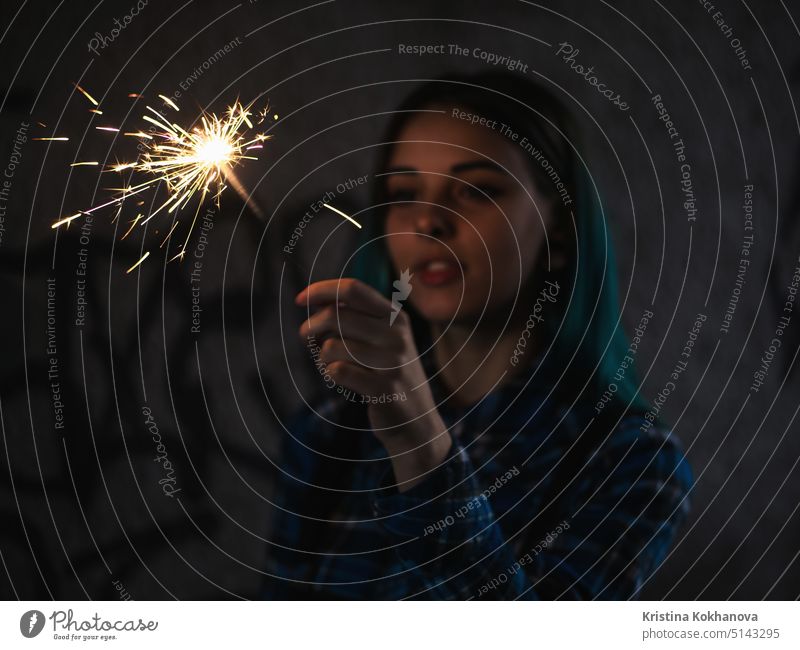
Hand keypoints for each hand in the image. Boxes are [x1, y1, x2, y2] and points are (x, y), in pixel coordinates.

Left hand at [296, 278, 451, 490]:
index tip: (300, 299)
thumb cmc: (388, 373)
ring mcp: (393, 362)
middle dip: (311, 325)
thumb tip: (315, 300)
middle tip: (305, 336)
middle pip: (336, 316)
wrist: (416, 419)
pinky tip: (338, 377)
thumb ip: (355, 317)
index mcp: (395, 316)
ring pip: (332, 345)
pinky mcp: (384, 388)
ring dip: (323, 355)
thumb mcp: (383, 338)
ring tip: (331, 363)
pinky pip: (338, 371)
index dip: (322, 290)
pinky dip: (330, 373)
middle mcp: (397, 335)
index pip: (353, 289)